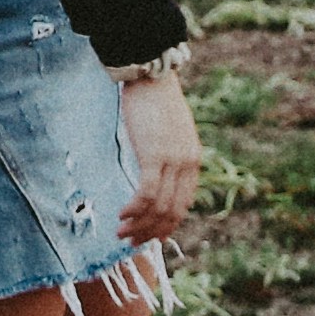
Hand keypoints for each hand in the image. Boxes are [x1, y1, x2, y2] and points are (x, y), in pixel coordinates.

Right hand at [114, 69, 202, 245]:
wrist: (152, 75)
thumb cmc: (155, 102)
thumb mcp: (168, 134)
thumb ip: (167, 157)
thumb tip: (153, 175)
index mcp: (193, 161)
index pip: (183, 205)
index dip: (165, 226)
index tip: (147, 236)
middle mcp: (187, 164)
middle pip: (171, 212)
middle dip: (149, 231)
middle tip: (130, 240)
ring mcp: (173, 161)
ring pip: (159, 207)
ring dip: (139, 225)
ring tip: (121, 232)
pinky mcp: (156, 156)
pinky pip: (146, 194)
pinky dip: (134, 209)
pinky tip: (121, 214)